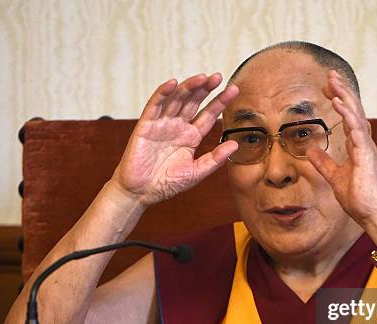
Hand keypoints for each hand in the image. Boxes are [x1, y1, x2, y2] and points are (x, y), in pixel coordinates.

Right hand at [112, 73, 238, 205]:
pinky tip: (173, 84)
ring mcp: (162, 124)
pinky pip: (154, 105)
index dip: (220, 102)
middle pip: (194, 102)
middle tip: (218, 77)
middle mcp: (177, 127)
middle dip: (206, 89)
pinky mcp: (146, 126)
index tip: (233, 90)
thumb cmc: (166, 184)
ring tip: (202, 78)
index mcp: (191, 137)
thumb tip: (235, 144)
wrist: (141, 193)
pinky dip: (162, 93)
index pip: (208, 115)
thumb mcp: (196, 172)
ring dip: (188, 87)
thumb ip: (215, 159)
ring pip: (176, 99)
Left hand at [306, 70, 376, 226]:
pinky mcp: (366, 155)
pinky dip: (347, 114)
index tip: (328, 88)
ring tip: (333, 81)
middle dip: (342, 90)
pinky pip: (356, 129)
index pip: (348, 116)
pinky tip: (338, 102)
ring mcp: (366, 147)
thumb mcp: (334, 177)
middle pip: (353, 109)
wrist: (372, 215)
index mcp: (358, 146)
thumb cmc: (359, 198)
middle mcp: (363, 142)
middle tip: (330, 74)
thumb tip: (310, 149)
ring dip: (344, 96)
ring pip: (356, 114)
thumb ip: (323, 162)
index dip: (339, 100)